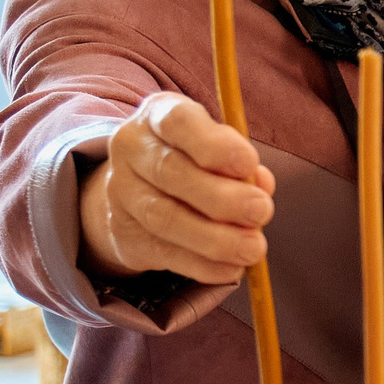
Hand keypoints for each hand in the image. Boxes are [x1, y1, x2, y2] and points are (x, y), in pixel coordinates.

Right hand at [79, 91, 273, 284]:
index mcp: (158, 115)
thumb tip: (261, 186)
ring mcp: (121, 192)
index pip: (178, 121)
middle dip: (223, 197)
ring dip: (215, 238)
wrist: (139, 191)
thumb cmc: (195, 160)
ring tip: (253, 248)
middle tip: (262, 211)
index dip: (215, 144)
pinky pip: (164, 252)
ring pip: (165, 217)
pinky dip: (203, 264)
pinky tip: (231, 268)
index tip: (249, 164)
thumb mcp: (219, 147)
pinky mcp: (124, 233)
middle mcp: (131, 149)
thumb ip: (241, 163)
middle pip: (171, 172)